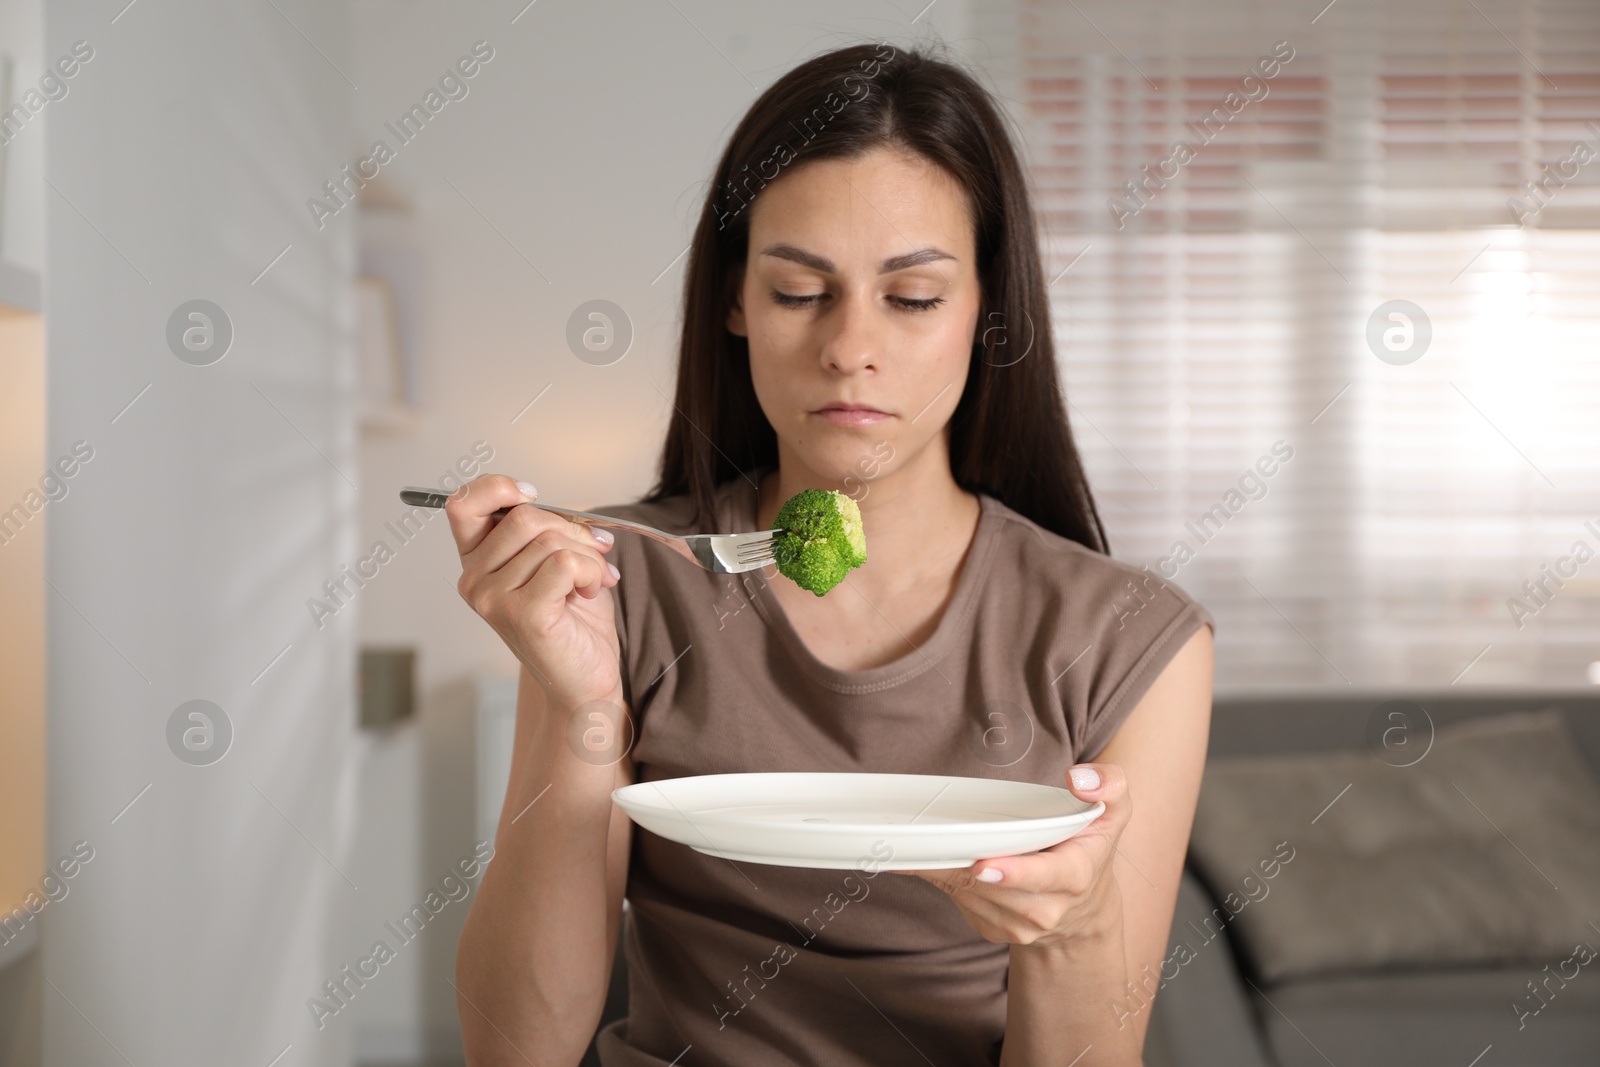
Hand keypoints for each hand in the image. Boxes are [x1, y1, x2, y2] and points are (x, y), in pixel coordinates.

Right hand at [446, 474, 621, 708]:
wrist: (586, 680)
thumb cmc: (573, 622)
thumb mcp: (554, 561)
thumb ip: (543, 530)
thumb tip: (558, 507)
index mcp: (476, 563)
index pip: (463, 504)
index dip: (499, 487)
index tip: (533, 495)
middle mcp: (474, 581)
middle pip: (524, 517)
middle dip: (572, 529)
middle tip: (594, 554)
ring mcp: (493, 600)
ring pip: (550, 540)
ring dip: (587, 556)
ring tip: (591, 582)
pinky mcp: (523, 614)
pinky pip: (564, 562)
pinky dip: (590, 571)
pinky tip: (588, 592)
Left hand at [890, 763, 1129, 946]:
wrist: (1083, 906)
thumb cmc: (1089, 847)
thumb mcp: (1112, 812)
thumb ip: (1109, 786)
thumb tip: (1080, 778)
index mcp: (1075, 875)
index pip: (1046, 877)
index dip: (1013, 873)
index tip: (982, 865)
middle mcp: (1048, 908)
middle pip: (996, 888)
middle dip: (961, 867)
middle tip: (928, 843)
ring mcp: (1019, 925)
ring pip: (971, 896)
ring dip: (944, 871)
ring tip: (920, 844)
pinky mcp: (994, 929)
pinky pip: (959, 902)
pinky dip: (941, 878)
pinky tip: (928, 857)